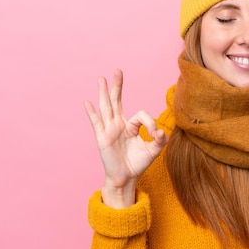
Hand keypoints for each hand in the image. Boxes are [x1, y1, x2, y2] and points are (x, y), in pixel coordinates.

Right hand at [84, 69, 166, 207]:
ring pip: (106, 107)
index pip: (140, 114)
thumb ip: (160, 140)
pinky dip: (92, 113)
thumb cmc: (138, 164)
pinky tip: (87, 102)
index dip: (150, 122)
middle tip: (118, 70)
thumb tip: (161, 131)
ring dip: (103, 92)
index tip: (156, 134)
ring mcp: (109, 130)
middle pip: (117, 101)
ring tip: (101, 78)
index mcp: (131, 126)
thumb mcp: (154, 151)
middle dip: (117, 86)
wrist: (126, 178)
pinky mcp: (102, 139)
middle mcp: (119, 125)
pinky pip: (97, 123)